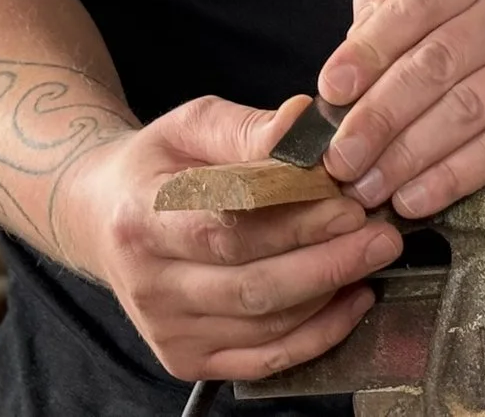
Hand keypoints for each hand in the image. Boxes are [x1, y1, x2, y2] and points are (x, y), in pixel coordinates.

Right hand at [50, 94, 401, 382]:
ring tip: (373, 257)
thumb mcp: (191, 125)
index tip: (349, 204)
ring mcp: (167, 331)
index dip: (294, 222)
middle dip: (327, 263)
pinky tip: (351, 299)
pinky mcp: (187, 359)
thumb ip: (247, 129)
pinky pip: (265, 359)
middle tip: (381, 236)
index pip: (227, 230)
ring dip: (329, 294)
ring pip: (265, 327)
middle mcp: (149, 285)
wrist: (103, 217)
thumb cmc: (157, 166)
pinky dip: (317, 334)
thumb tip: (303, 124)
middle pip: (252, 287)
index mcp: (142, 218)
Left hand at [316, 0, 484, 219]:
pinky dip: (450, 178)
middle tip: (338, 159)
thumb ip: (400, 13)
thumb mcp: (466, 13)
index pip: (418, 1)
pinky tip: (415, 198)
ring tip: (367, 188)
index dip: (369, 46)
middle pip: (434, 64)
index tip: (330, 89)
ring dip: (405, 156)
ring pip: (461, 111)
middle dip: (377, 117)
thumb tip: (343, 56)